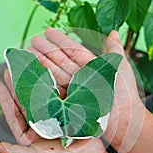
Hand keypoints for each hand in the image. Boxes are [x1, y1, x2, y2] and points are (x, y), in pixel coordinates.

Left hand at [0, 28, 110, 152]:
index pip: (14, 114)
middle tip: (10, 68)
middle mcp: (40, 124)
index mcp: (29, 134)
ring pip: (41, 97)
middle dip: (17, 85)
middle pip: (26, 102)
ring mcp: (54, 117)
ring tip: (26, 67)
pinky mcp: (67, 113)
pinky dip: (53, 86)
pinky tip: (47, 73)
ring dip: (34, 82)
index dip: (5, 99)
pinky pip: (58, 97)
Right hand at [28, 28, 145, 152]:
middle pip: (59, 60)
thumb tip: (113, 31)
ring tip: (27, 54)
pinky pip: (54, 90)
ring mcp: (74, 90)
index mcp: (91, 66)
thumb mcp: (120, 67)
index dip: (60, 39)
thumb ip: (114, 49)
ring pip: (54, 73)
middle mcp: (81, 77)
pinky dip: (44, 82)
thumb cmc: (125, 93)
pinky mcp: (69, 103)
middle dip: (45, 50)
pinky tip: (34, 74)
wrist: (124, 120)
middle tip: (31, 41)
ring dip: (41, 63)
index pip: (72, 49)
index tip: (47, 31)